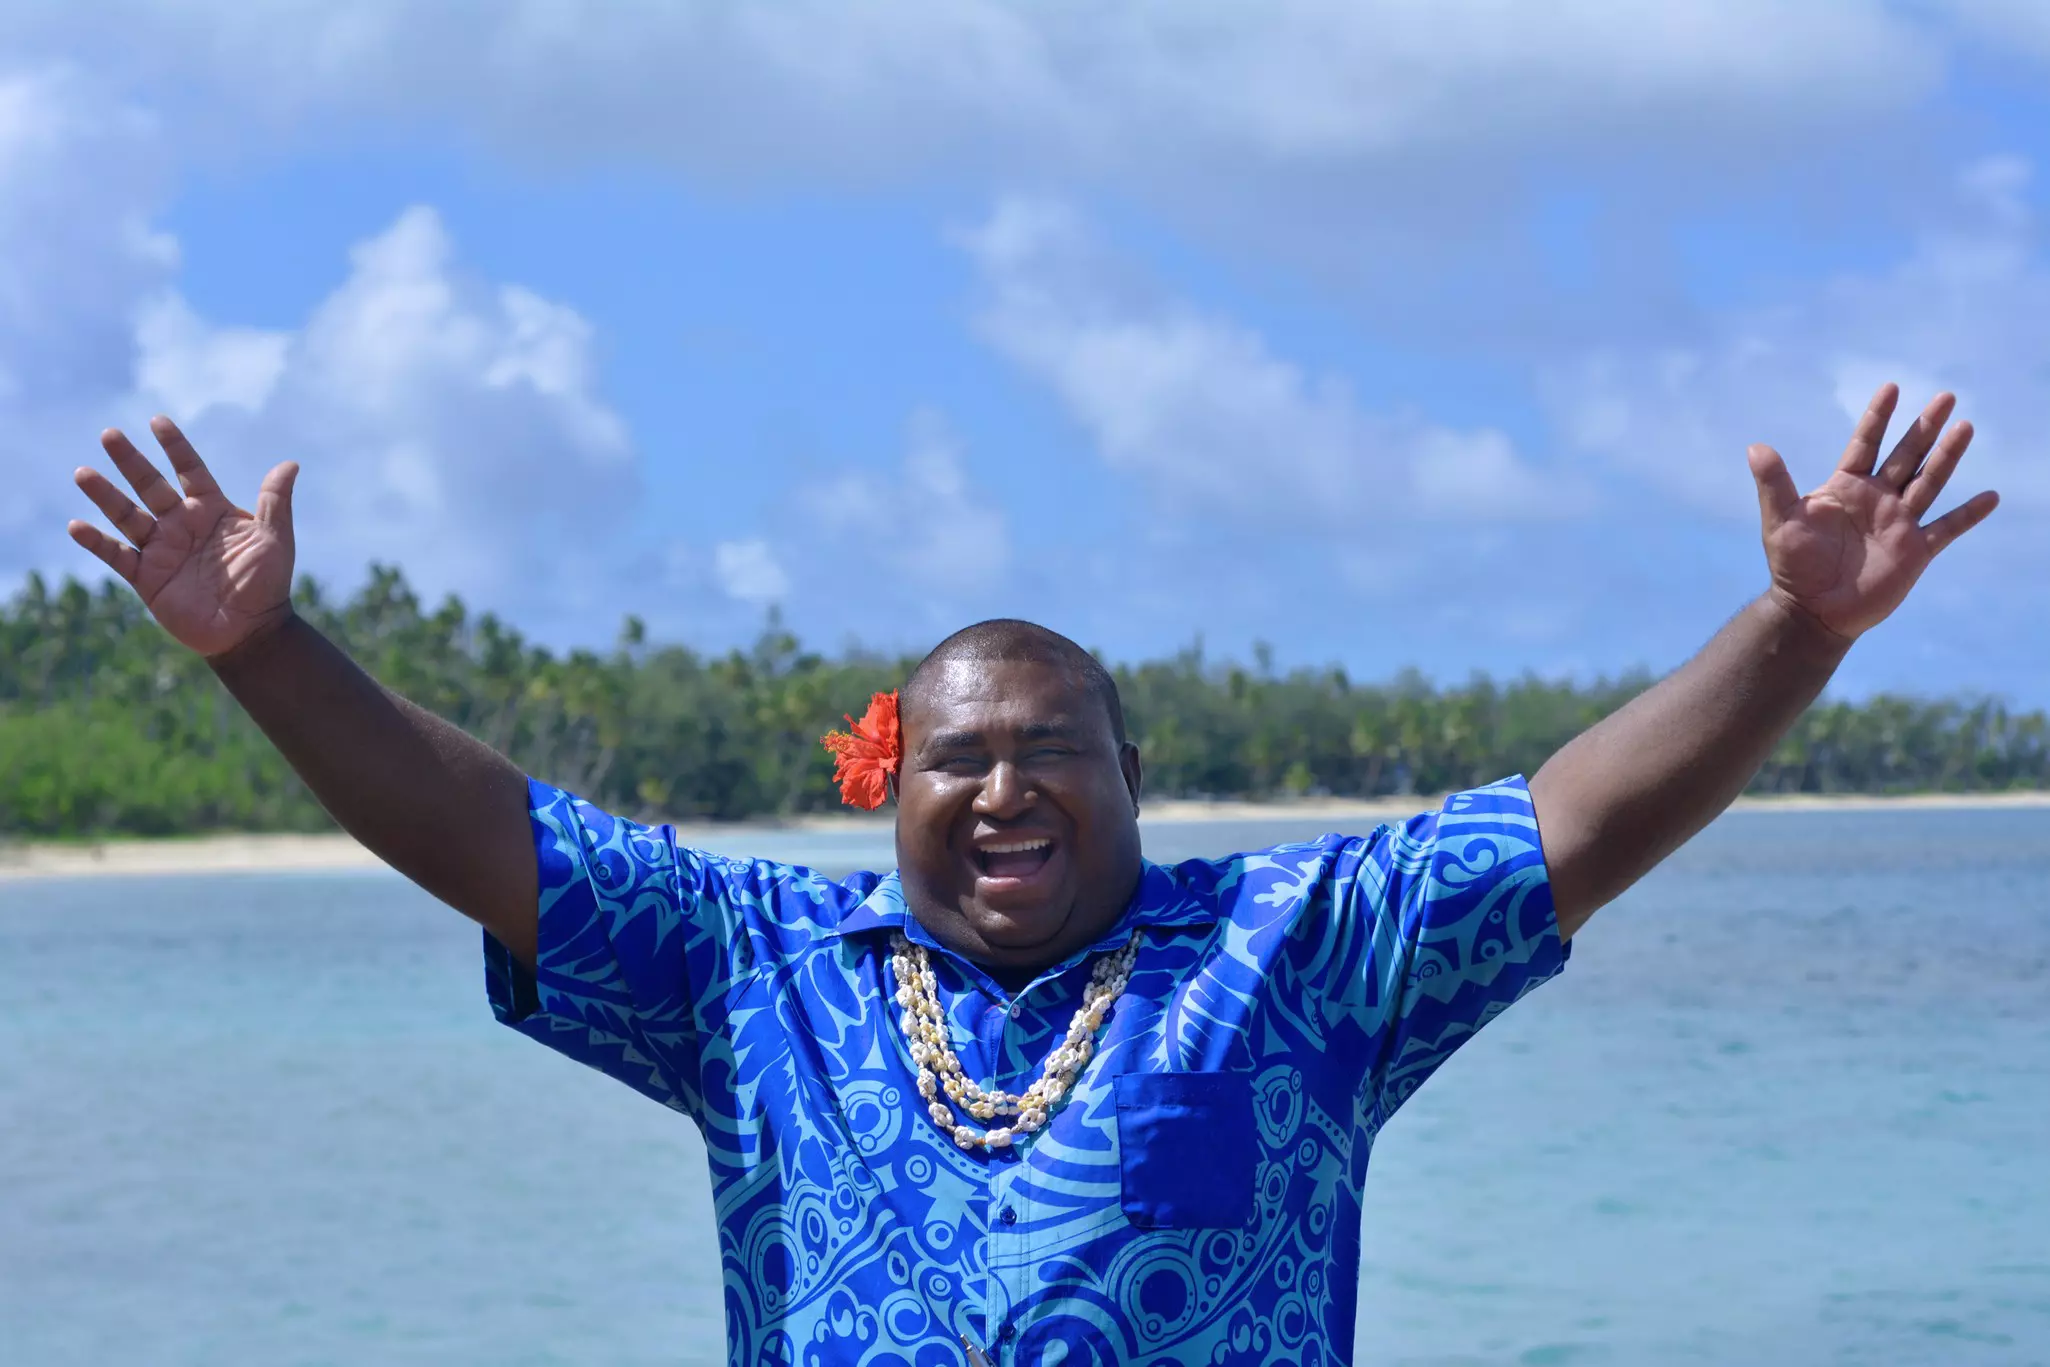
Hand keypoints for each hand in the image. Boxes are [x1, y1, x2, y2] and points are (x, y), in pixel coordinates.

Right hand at [68, 416, 299, 658]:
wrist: (251, 629)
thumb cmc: (267, 583)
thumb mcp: (275, 539)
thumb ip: (275, 502)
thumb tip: (291, 464)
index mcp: (211, 510)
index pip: (189, 470)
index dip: (175, 447)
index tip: (157, 422)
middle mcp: (182, 524)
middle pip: (150, 486)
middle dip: (131, 461)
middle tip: (110, 434)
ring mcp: (161, 549)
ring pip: (126, 515)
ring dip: (105, 495)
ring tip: (83, 473)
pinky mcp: (146, 577)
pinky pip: (116, 556)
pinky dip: (96, 542)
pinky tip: (77, 526)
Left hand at [1748, 384, 1997, 642]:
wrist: (1813, 610)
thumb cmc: (1792, 565)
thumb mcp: (1780, 520)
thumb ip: (1774, 484)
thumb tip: (1756, 447)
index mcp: (1845, 487)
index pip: (1865, 444)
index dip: (1878, 417)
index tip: (1892, 387)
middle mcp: (1876, 499)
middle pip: (1906, 455)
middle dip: (1925, 427)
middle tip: (1946, 396)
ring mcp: (1898, 522)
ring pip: (1929, 482)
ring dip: (1948, 456)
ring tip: (1965, 427)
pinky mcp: (1915, 551)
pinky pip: (1947, 528)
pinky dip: (1968, 514)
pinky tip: (1990, 497)